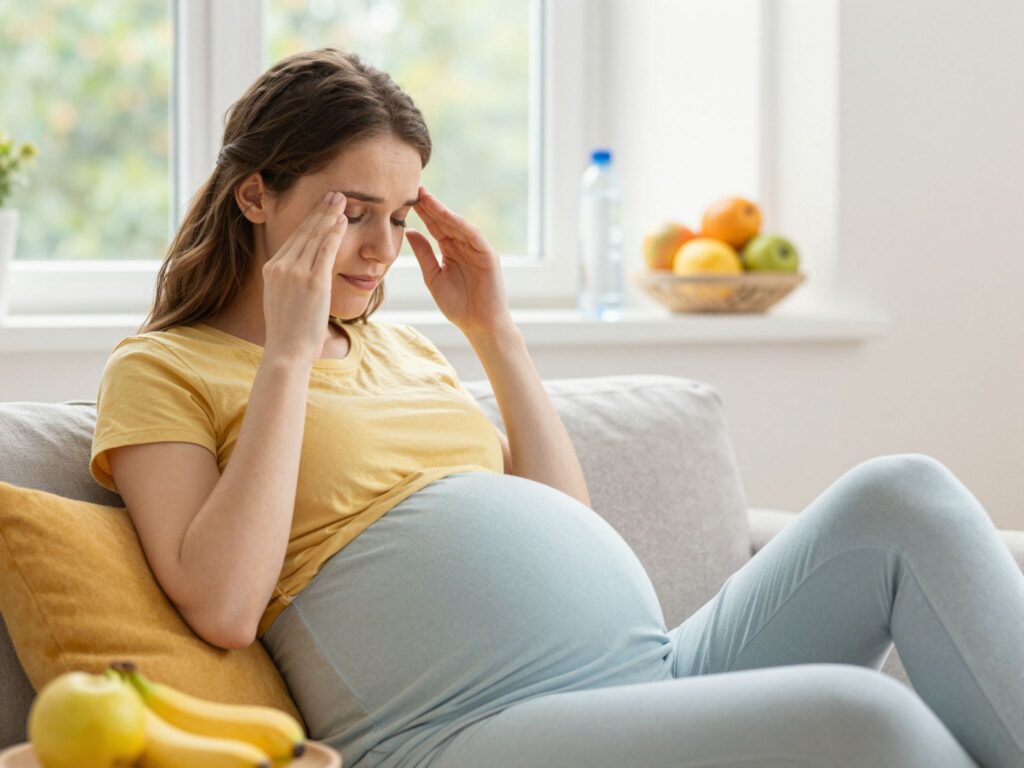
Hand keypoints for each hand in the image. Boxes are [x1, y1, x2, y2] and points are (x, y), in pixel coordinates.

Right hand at [261, 190, 348, 364]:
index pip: (294, 239)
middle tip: (334, 194)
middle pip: (304, 231)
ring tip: (342, 200)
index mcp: (271, 269)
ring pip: (316, 236)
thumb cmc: (289, 333)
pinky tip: (343, 220)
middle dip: (320, 211)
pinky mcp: (313, 280)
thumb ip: (289, 283)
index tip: (320, 208)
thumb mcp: (282, 301)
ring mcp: (296, 272)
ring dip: (330, 215)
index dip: (309, 221)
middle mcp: (281, 266)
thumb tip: (301, 277)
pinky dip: (335, 232)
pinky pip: (326, 249)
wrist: (287, 351)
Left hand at [404, 186, 514, 337]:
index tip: (404, 199)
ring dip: (443, 211)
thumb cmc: (458, 305)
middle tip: (414, 189)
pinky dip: (461, 225)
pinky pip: (474, 236)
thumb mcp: (433, 277)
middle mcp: (464, 245)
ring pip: (458, 225)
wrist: (479, 325)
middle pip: (445, 221)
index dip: (422, 213)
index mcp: (450, 250)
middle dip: (430, 206)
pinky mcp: (488, 255)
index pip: (434, 227)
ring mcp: (477, 249)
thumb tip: (410, 231)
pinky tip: (448, 216)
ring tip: (427, 198)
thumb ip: (423, 254)